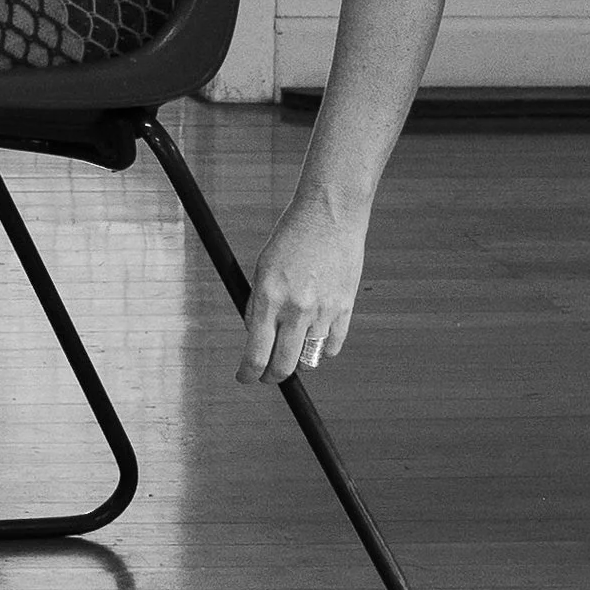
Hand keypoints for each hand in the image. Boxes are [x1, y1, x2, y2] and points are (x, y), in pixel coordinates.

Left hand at [237, 197, 367, 386]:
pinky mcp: (345, 307)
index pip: (255, 354)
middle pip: (283, 366)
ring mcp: (323, 310)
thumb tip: (256, 338)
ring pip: (309, 359)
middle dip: (271, 377)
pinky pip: (333, 347)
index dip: (247, 373)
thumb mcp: (263, 267)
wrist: (330, 212)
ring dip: (298, 360)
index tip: (245, 377)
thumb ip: (259, 304)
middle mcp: (296, 308)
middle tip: (267, 375)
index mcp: (269, 296)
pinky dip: (322, 348)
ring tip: (292, 347)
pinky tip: (314, 336)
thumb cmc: (292, 235)